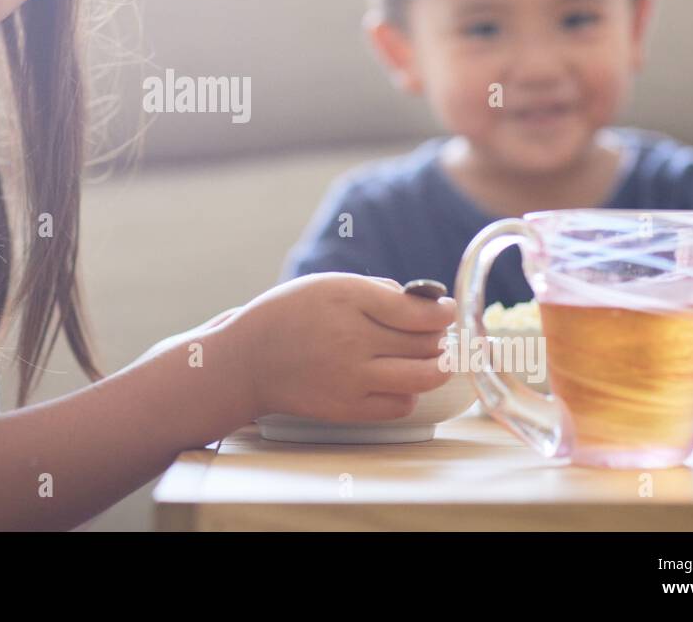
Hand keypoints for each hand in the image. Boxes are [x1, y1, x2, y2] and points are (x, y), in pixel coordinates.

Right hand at [221, 272, 454, 421]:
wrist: (247, 361)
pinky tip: (396, 380)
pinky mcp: (347, 408)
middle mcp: (351, 337)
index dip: (442, 313)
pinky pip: (401, 404)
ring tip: (430, 359)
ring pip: (423, 376)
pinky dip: (408, 392)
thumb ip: (376, 291)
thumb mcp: (327, 285)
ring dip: (436, 367)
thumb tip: (425, 305)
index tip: (445, 312)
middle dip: (439, 338)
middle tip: (435, 335)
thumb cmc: (289, 316)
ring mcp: (350, 376)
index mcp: (347, 298)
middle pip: (425, 343)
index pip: (417, 311)